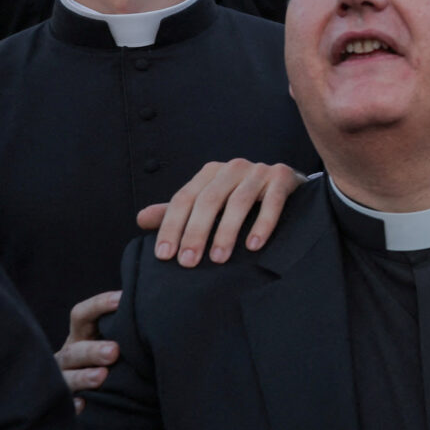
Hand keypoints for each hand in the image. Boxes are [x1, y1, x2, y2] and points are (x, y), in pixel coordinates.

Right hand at [55, 289, 120, 410]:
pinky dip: (73, 404)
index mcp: (81, 334)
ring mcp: (65, 378)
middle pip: (74, 350)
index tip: (122, 300)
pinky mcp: (67, 402)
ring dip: (83, 376)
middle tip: (114, 351)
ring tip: (102, 376)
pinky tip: (83, 405)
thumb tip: (159, 302)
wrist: (110, 389)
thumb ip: (127, 323)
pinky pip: (65, 404)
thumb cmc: (117, 354)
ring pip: (66, 377)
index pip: (81, 315)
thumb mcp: (117, 336)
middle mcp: (70, 355)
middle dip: (92, 350)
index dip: (98, 305)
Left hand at [136, 159, 304, 265]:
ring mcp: (259, 170)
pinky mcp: (283, 177)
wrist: (288, 185)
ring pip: (238, 201)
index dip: (172, 227)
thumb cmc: (243, 198)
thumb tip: (142, 218)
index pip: (184, 198)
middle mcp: (233, 167)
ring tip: (219, 258)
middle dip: (196, 233)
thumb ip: (179, 212)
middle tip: (189, 262)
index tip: (164, 256)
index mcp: (210, 172)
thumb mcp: (209, 202)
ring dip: (227, 232)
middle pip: (208, 200)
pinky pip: (272, 201)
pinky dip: (262, 223)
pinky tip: (253, 245)